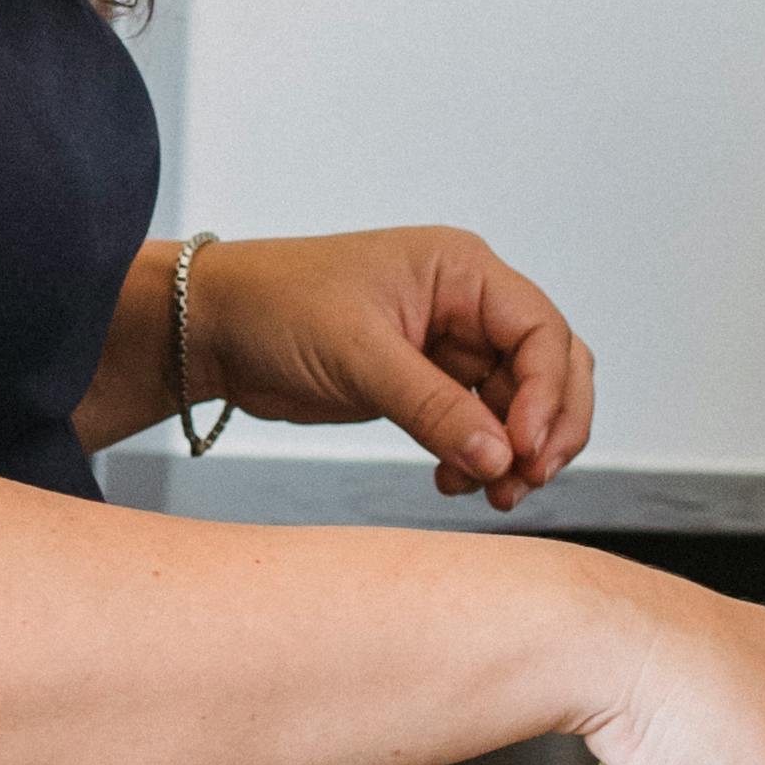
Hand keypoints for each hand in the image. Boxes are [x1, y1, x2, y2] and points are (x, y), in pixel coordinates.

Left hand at [189, 228, 595, 508]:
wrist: (213, 329)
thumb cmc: (275, 307)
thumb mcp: (358, 355)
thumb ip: (433, 407)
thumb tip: (503, 458)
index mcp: (462, 270)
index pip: (542, 332)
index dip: (548, 395)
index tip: (525, 450)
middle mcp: (467, 304)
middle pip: (550, 369)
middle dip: (548, 429)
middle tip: (524, 482)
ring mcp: (450, 345)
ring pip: (521, 405)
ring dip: (516, 453)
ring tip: (491, 494)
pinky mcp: (427, 384)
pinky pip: (480, 426)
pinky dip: (480, 458)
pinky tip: (453, 482)